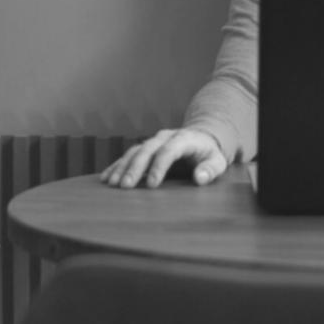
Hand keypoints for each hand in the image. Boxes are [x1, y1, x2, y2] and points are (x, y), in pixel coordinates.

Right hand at [100, 128, 229, 188]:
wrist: (200, 138)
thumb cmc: (209, 154)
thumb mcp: (217, 161)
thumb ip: (210, 169)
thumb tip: (200, 178)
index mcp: (183, 139)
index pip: (169, 151)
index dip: (159, 167)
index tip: (152, 185)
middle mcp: (165, 137)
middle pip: (147, 150)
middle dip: (135, 168)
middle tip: (125, 186)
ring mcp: (153, 141)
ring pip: (134, 151)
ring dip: (122, 167)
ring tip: (112, 184)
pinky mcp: (145, 147)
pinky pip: (128, 155)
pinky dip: (116, 165)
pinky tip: (106, 177)